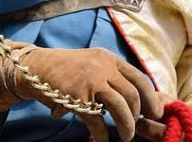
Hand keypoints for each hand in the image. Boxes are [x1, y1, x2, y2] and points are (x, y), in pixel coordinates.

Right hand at [0, 46, 163, 141]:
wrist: (35, 68)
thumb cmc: (65, 70)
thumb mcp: (92, 64)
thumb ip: (111, 76)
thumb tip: (137, 101)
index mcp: (109, 58)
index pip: (140, 78)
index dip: (151, 98)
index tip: (155, 113)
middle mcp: (103, 67)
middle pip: (133, 94)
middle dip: (139, 115)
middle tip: (137, 127)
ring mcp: (91, 80)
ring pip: (121, 107)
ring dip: (127, 126)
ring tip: (126, 137)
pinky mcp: (78, 96)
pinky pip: (97, 120)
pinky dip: (102, 134)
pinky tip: (102, 140)